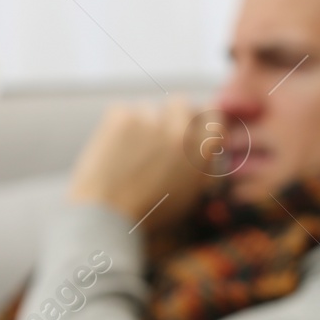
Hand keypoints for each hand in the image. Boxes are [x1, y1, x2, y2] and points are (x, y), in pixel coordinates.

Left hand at [67, 98, 208, 229]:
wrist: (106, 215)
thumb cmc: (147, 213)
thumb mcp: (188, 194)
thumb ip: (200, 165)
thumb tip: (201, 144)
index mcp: (202, 152)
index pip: (213, 116)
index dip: (200, 118)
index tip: (190, 124)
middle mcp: (181, 132)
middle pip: (180, 104)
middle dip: (170, 117)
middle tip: (154, 137)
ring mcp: (152, 120)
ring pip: (149, 109)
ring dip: (142, 125)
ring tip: (128, 155)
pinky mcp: (123, 115)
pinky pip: (125, 112)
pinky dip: (119, 127)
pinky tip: (113, 152)